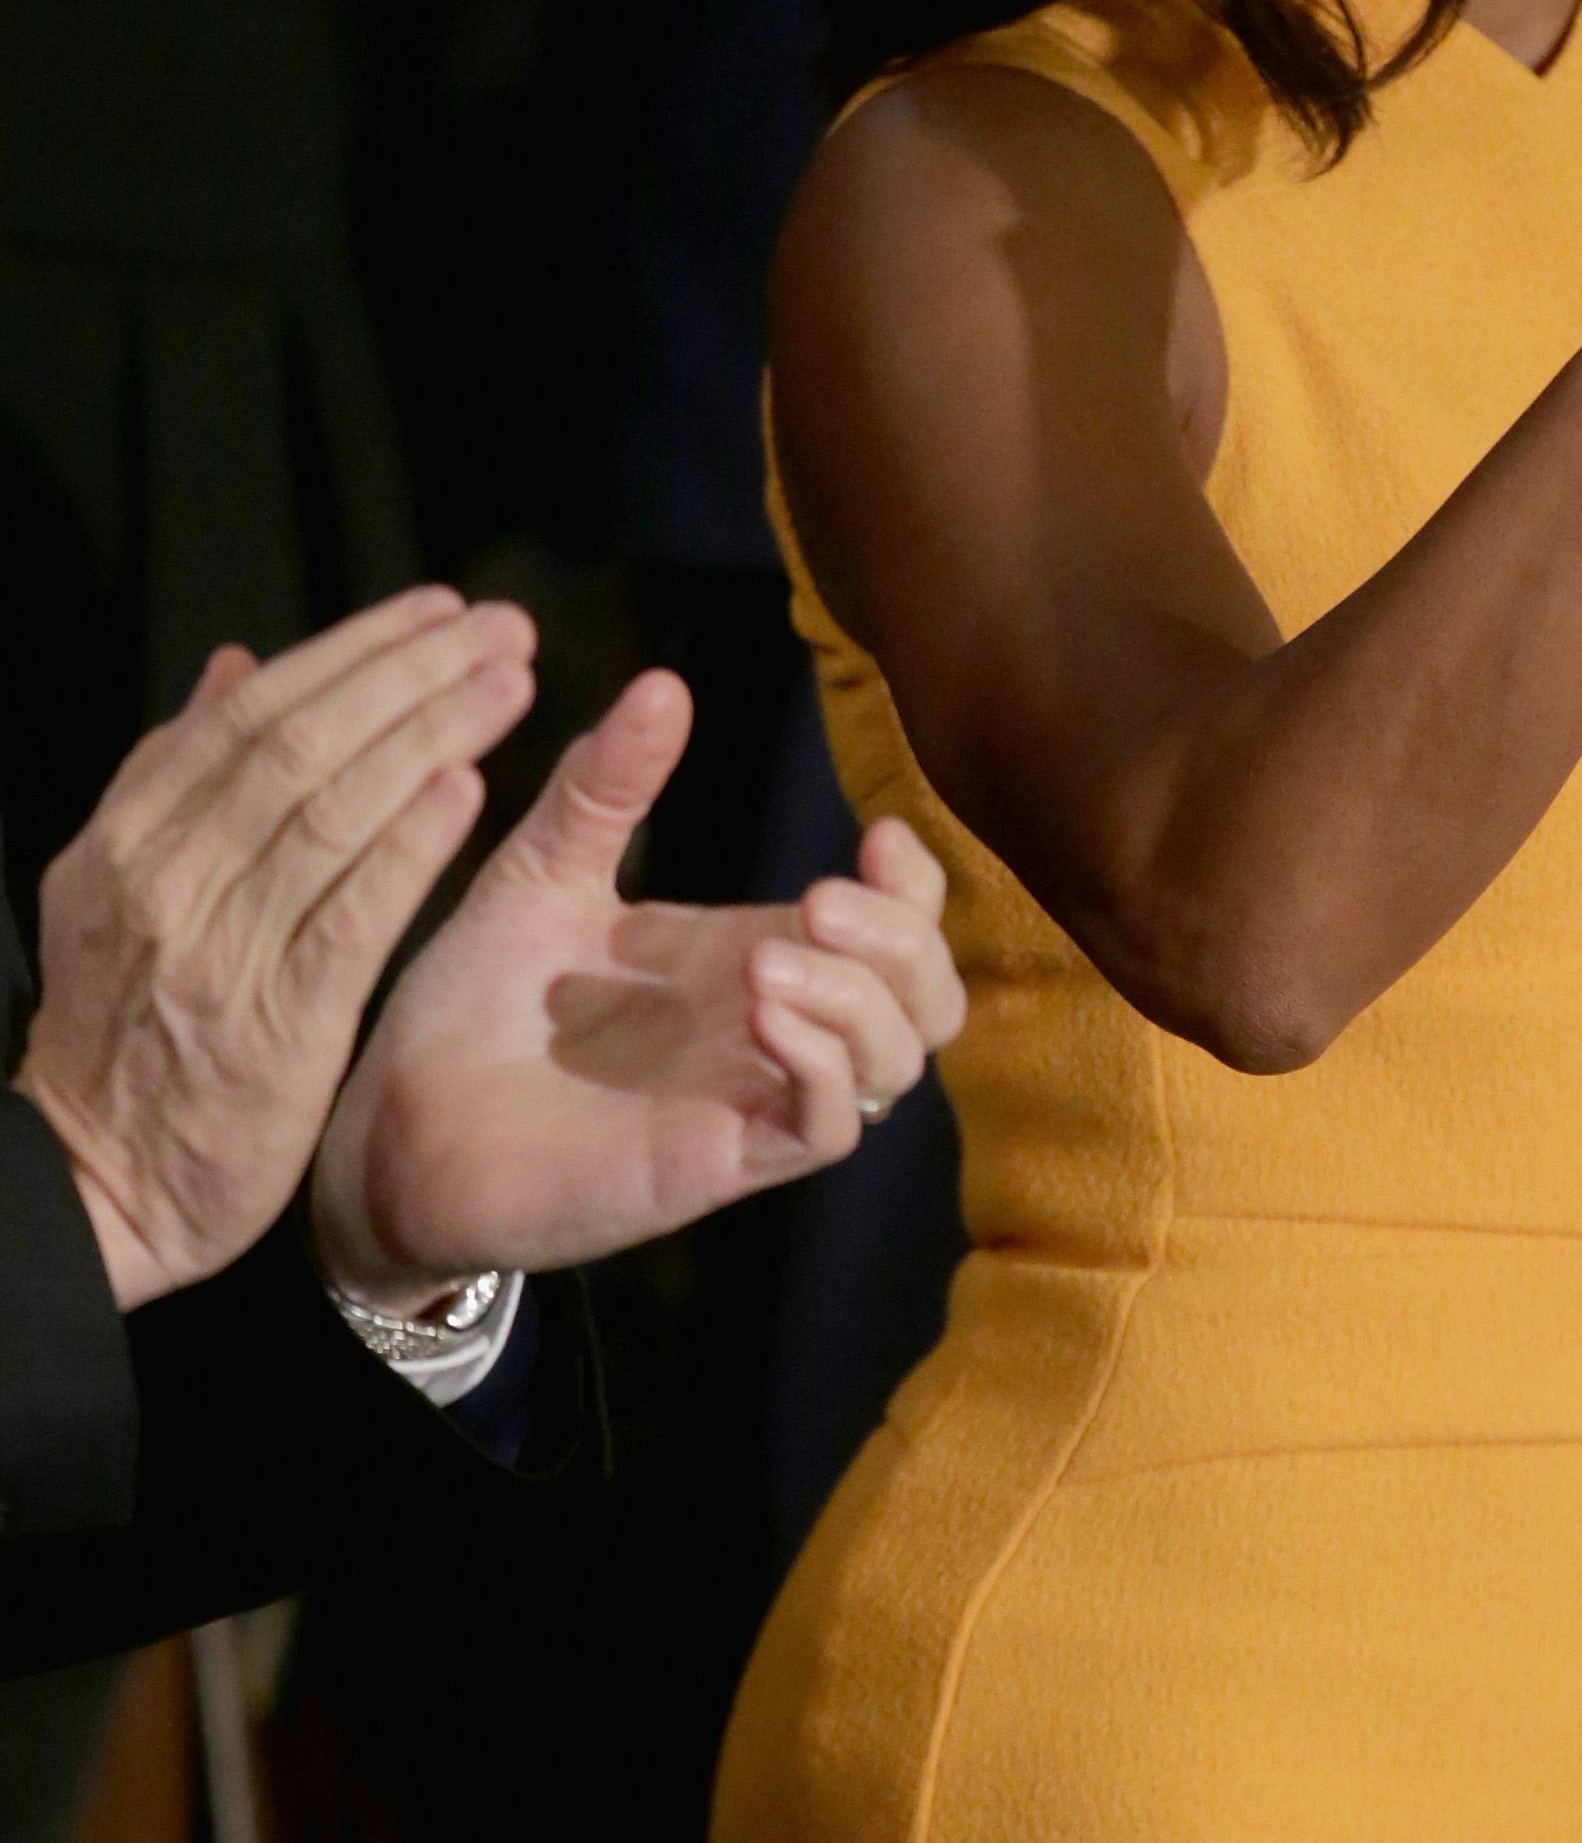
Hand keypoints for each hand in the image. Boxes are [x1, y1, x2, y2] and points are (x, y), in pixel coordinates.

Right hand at [12, 591, 540, 1310]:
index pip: (252, 714)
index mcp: (131, 835)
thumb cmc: (125, 1028)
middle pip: (302, 744)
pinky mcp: (275, 1021)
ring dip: (430, 734)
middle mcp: (169, 875)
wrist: (94, 1179)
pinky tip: (468, 790)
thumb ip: (178, 774)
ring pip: (331, 812)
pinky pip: (348, 914)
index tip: (437, 611)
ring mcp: (219, 946)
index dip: (353, 652)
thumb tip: (236, 666)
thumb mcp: (121, 886)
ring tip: (511, 684)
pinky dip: (407, 845)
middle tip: (504, 629)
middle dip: (411, 675)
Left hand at [308, 666, 965, 1304]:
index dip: (914, 883)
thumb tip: (664, 683)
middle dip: (907, 937)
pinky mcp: (723, 1160)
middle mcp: (768, 1026)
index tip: (874, 832)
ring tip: (769, 961)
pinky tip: (759, 1011)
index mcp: (743, 954)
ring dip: (862, 998)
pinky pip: (830, 1124)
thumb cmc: (469, 1007)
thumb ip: (605, 788)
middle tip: (821, 897)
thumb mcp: (542, 872)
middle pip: (926, 996)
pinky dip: (821, 1064)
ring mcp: (752, 1097)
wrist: (394, 1122)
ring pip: (895, 1061)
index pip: (895, 926)